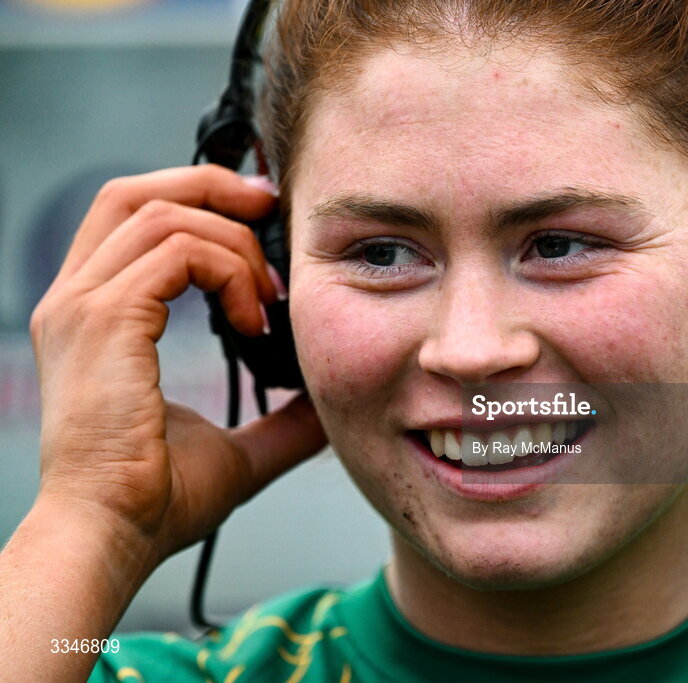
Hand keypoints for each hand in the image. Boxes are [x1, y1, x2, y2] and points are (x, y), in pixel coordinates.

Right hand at [30, 165, 326, 566]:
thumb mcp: (235, 449)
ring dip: (234, 243)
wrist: (114, 536)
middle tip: (271, 210)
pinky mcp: (103, 320)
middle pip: (134, 191)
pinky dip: (228, 271)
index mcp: (94, 316)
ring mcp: (83, 306)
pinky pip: (177, 253)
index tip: (262, 221)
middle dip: (211, 187)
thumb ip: (281, 424)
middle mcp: (76, 300)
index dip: (198, 201)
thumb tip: (329, 407)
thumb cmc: (156, 498)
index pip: (133, 218)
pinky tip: (255, 319)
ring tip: (270, 297)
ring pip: (162, 213)